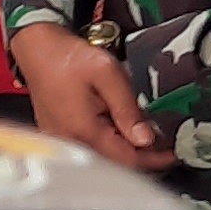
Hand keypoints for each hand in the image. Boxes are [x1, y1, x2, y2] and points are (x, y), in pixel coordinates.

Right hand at [10, 22, 173, 171]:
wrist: (36, 47)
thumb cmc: (68, 56)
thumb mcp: (107, 73)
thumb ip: (127, 108)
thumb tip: (145, 139)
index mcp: (84, 130)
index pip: (127, 159)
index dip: (154, 159)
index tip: (174, 153)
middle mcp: (70, 141)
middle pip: (115, 162)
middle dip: (142, 156)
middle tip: (164, 143)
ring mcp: (62, 140)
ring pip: (102, 157)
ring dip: (126, 150)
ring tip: (146, 135)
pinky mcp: (58, 135)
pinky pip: (89, 149)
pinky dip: (110, 144)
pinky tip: (120, 130)